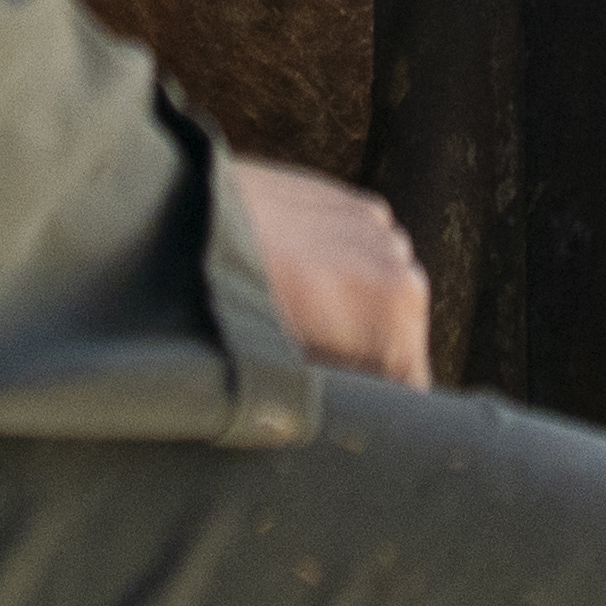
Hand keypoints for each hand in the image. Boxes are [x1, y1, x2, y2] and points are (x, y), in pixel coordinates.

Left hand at [228, 152, 426, 384]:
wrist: (194, 226)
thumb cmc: (237, 304)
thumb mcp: (292, 373)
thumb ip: (341, 391)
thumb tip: (347, 404)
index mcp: (396, 318)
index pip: (412, 386)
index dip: (378, 402)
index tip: (346, 402)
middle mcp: (403, 268)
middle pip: (399, 334)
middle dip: (363, 350)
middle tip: (309, 353)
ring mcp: (381, 229)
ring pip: (380, 287)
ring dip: (351, 302)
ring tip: (297, 305)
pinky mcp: (355, 201)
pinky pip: (362, 248)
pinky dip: (339, 261)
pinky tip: (294, 267)